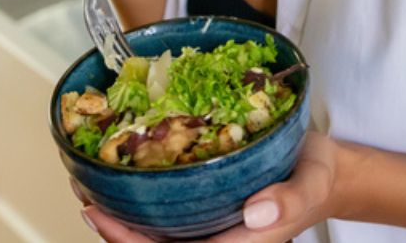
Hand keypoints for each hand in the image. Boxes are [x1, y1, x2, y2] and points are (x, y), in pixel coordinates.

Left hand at [79, 132, 342, 242]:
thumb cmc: (316, 177)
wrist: (324, 170)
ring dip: (119, 215)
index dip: (128, 241)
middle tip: (82, 196)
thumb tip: (256, 213)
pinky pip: (164, 213)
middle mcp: (217, 240)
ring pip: (153, 233)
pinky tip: (119, 179)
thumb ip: (289, 201)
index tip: (98, 215)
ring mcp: (208, 227)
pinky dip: (138, 198)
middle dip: (113, 229)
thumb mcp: (311, 184)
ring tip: (88, 187)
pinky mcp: (205, 208)